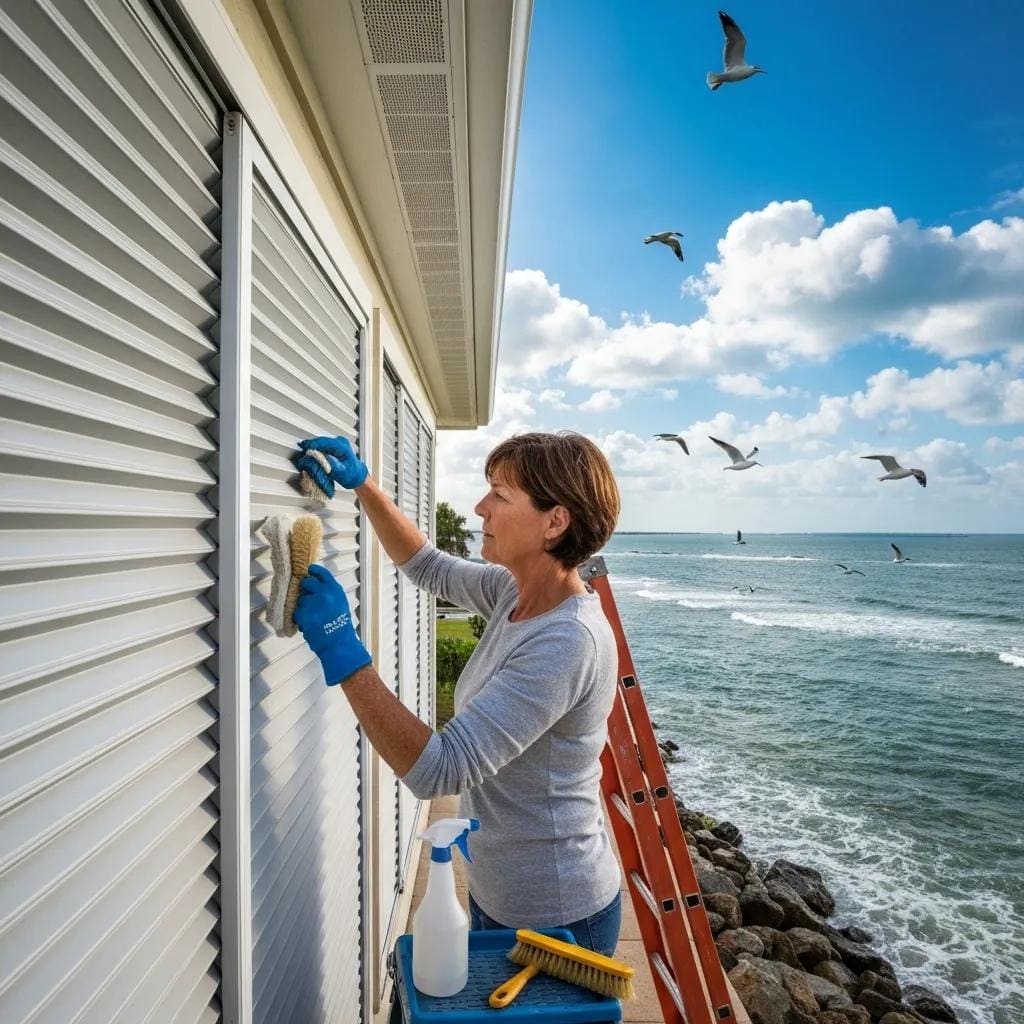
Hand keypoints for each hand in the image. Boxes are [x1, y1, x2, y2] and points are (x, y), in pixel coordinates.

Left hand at [294, 564, 371, 684]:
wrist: (338, 643)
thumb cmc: (340, 625)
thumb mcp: (340, 602)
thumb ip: (329, 592)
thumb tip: (315, 585)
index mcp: (334, 589)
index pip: (320, 572)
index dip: (313, 571)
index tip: (309, 571)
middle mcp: (324, 593)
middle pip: (306, 582)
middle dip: (306, 590)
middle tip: (310, 600)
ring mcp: (313, 603)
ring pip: (300, 599)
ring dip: (304, 608)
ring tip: (314, 617)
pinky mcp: (304, 614)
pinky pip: (297, 612)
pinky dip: (301, 619)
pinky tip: (310, 624)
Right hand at [297, 435, 367, 489]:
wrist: (356, 475)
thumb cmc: (351, 475)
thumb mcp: (342, 472)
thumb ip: (332, 464)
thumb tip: (322, 457)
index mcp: (343, 447)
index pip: (325, 442)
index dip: (313, 443)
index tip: (304, 445)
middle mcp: (340, 442)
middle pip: (322, 440)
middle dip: (311, 444)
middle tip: (301, 447)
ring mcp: (338, 442)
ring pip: (322, 442)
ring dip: (313, 446)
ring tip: (304, 449)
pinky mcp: (334, 446)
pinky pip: (323, 445)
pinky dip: (317, 448)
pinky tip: (311, 451)